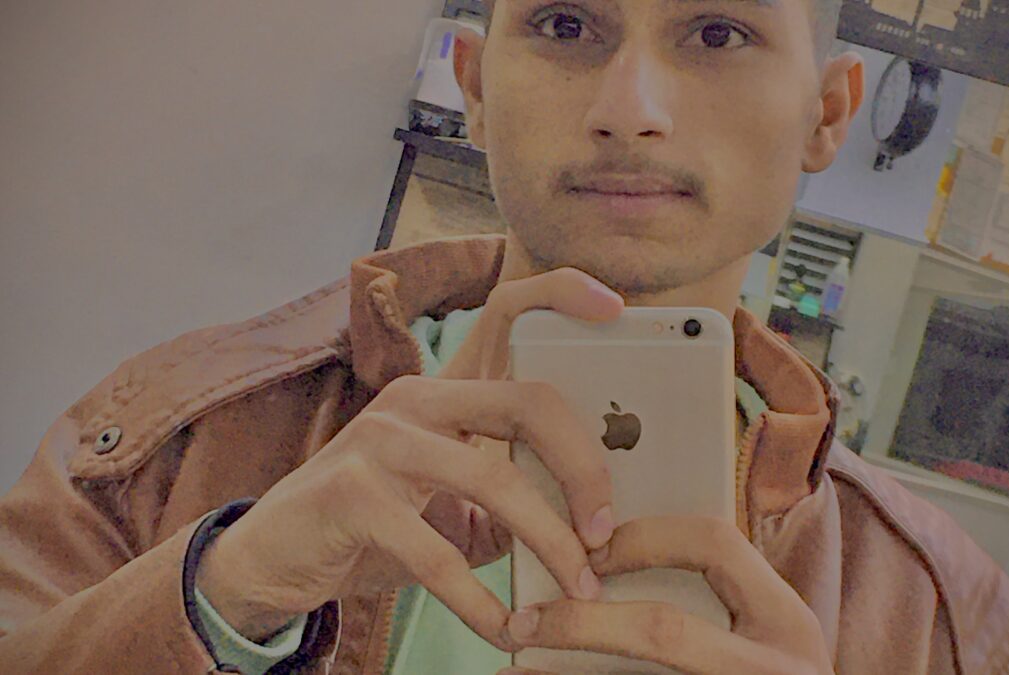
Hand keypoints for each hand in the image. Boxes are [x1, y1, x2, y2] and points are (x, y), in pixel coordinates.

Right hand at [195, 268, 624, 647]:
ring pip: (493, 478)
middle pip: (527, 402)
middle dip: (584, 468)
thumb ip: (512, 501)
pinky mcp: (351, 493)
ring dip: (548, 541)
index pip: (509, 322)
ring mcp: (379, 439)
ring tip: (577, 588)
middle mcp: (414, 399)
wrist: (273, 558)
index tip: (614, 306)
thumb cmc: (376, 528)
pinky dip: (480, 601)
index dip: (560, 297)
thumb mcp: (453, 508)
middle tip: (606, 534)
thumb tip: (593, 523)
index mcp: (444, 392)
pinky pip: (437, 553)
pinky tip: (506, 630)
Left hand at [496, 517, 832, 674]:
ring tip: (516, 656)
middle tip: (530, 618)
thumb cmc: (768, 671)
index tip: (590, 551)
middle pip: (665, 631)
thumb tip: (604, 558)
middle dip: (584, 622)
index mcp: (788, 622)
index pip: (717, 545)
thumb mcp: (766, 634)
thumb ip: (717, 596)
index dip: (645, 537)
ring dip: (564, 671)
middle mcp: (775, 669)